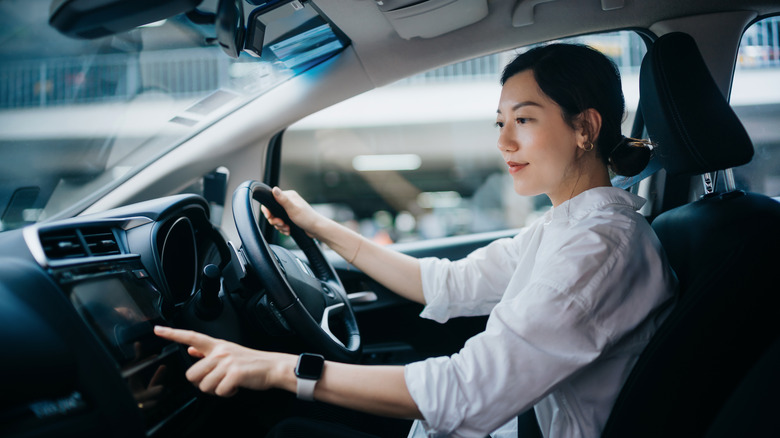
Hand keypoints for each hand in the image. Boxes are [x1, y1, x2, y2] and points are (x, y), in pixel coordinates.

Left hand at [154, 326, 292, 396]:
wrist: (273, 366)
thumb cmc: (251, 362)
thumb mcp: (229, 352)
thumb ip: (207, 351)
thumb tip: (191, 348)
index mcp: (217, 345)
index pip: (191, 336)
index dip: (172, 334)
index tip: (157, 330)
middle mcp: (220, 352)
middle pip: (192, 374)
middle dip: (202, 383)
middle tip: (217, 380)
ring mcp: (227, 362)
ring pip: (204, 386)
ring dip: (216, 390)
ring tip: (228, 382)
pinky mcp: (235, 374)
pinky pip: (219, 392)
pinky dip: (227, 394)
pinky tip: (235, 387)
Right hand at [261, 187, 322, 237]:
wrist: (316, 229)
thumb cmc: (307, 218)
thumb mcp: (293, 209)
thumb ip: (283, 200)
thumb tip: (274, 189)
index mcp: (289, 196)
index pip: (271, 200)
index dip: (268, 210)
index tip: (270, 217)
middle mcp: (288, 202)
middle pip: (272, 211)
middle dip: (275, 220)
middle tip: (281, 224)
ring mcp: (290, 210)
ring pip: (276, 219)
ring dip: (280, 226)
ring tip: (287, 228)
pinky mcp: (291, 218)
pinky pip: (281, 224)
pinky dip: (283, 228)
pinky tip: (289, 230)